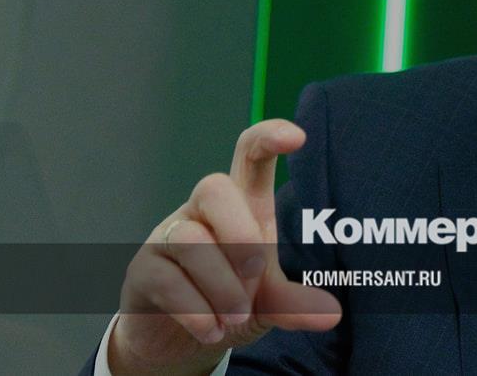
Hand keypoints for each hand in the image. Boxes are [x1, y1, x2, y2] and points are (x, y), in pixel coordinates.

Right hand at [107, 120, 341, 374]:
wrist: (179, 339)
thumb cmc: (229, 300)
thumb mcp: (269, 303)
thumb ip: (296, 304)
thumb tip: (332, 315)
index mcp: (243, 206)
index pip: (249, 155)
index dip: (269, 138)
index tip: (297, 137)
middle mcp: (203, 211)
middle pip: (213, 187)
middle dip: (240, 233)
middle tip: (255, 273)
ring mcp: (169, 236)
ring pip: (191, 241)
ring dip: (221, 286)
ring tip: (235, 318)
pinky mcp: (144, 270)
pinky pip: (168, 280)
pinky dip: (196, 311)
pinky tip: (211, 330)